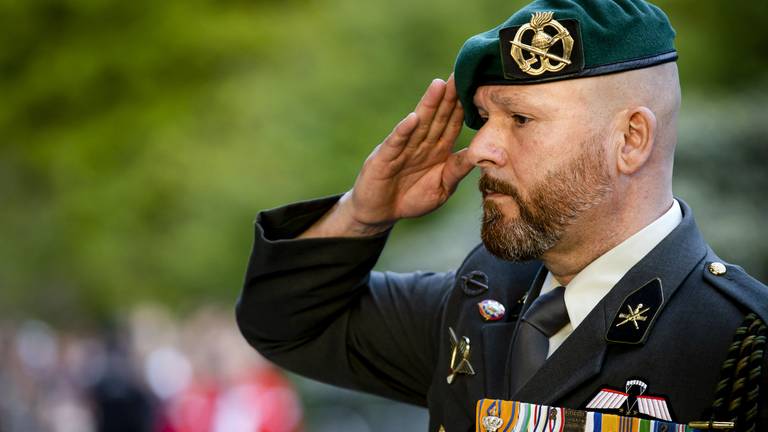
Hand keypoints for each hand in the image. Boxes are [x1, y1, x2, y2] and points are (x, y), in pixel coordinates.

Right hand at [301, 75, 473, 237]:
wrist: (380, 213)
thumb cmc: (412, 199)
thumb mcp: (443, 187)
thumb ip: (458, 169)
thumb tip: (485, 154)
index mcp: (437, 149)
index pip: (453, 123)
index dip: (464, 106)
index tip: (477, 86)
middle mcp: (421, 144)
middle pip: (438, 117)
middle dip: (449, 96)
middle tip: (460, 73)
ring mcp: (402, 149)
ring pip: (419, 124)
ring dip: (428, 105)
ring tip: (439, 86)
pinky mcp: (384, 159)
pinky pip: (396, 143)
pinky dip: (404, 131)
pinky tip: (412, 118)